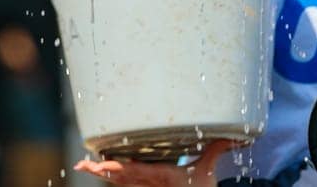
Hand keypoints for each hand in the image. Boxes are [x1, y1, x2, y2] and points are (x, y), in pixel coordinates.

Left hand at [74, 139, 237, 184]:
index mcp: (163, 176)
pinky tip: (98, 171)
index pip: (137, 172)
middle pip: (121, 177)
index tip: (103, 163)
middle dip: (101, 170)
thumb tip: (235, 134)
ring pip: (119, 181)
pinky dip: (110, 177)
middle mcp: (150, 184)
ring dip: (101, 174)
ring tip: (82, 166)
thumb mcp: (208, 169)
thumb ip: (215, 148)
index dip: (119, 168)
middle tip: (82, 164)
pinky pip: (124, 184)